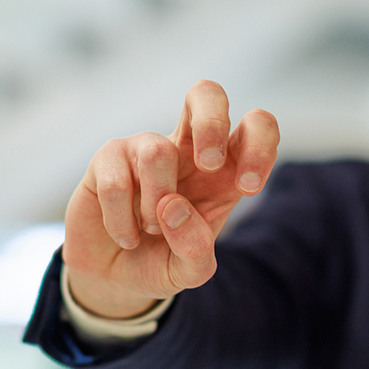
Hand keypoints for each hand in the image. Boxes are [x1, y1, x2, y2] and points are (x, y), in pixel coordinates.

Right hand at [62, 80, 279, 317]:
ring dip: (154, 206)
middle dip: (212, 122)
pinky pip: (117, 182)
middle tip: (207, 165)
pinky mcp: (108, 158)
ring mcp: (145, 149)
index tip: (248, 187)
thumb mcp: (190, 271)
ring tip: (150, 230)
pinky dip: (122, 222)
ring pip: (157, 152)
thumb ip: (195, 250)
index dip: (260, 146)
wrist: (113, 276)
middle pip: (205, 93)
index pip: (255, 127)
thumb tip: (172, 208)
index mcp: (223, 169)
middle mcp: (186, 149)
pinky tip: (125, 236)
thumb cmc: (161, 260)